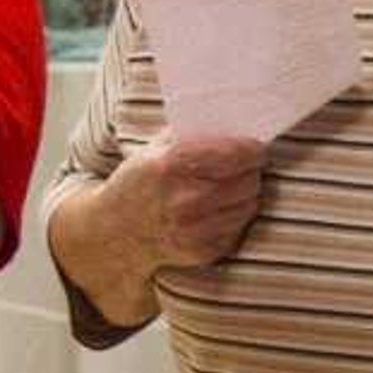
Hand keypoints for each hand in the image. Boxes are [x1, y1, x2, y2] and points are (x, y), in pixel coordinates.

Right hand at [92, 122, 266, 271]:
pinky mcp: (203, 251)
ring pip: (249, 205)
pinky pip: (238, 228)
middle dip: (250, 172)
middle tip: (242, 168)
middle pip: (249, 180)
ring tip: (225, 189)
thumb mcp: (154, 149)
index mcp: (171, 165)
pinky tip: (213, 212)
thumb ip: (191, 134)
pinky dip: (233, 218)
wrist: (116, 232)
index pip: (235, 154)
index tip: (256, 147)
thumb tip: (234, 122)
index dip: (253, 149)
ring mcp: (194, 229)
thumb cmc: (139, 183)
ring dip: (244, 195)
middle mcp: (184, 199)